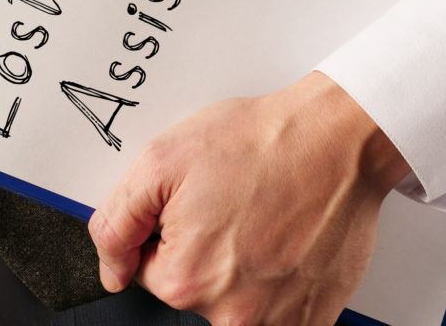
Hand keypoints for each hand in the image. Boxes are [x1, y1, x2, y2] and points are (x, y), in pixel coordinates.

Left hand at [89, 71, 409, 325]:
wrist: (336, 139)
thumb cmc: (260, 142)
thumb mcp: (161, 160)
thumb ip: (118, 221)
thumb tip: (109, 268)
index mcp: (185, 279)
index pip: (147, 269)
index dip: (168, 226)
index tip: (198, 201)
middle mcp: (230, 313)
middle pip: (193, 287)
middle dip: (204, 246)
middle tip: (234, 203)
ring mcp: (277, 321)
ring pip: (234, 298)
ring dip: (242, 266)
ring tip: (264, 218)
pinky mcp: (313, 317)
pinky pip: (278, 312)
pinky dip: (278, 281)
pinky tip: (287, 241)